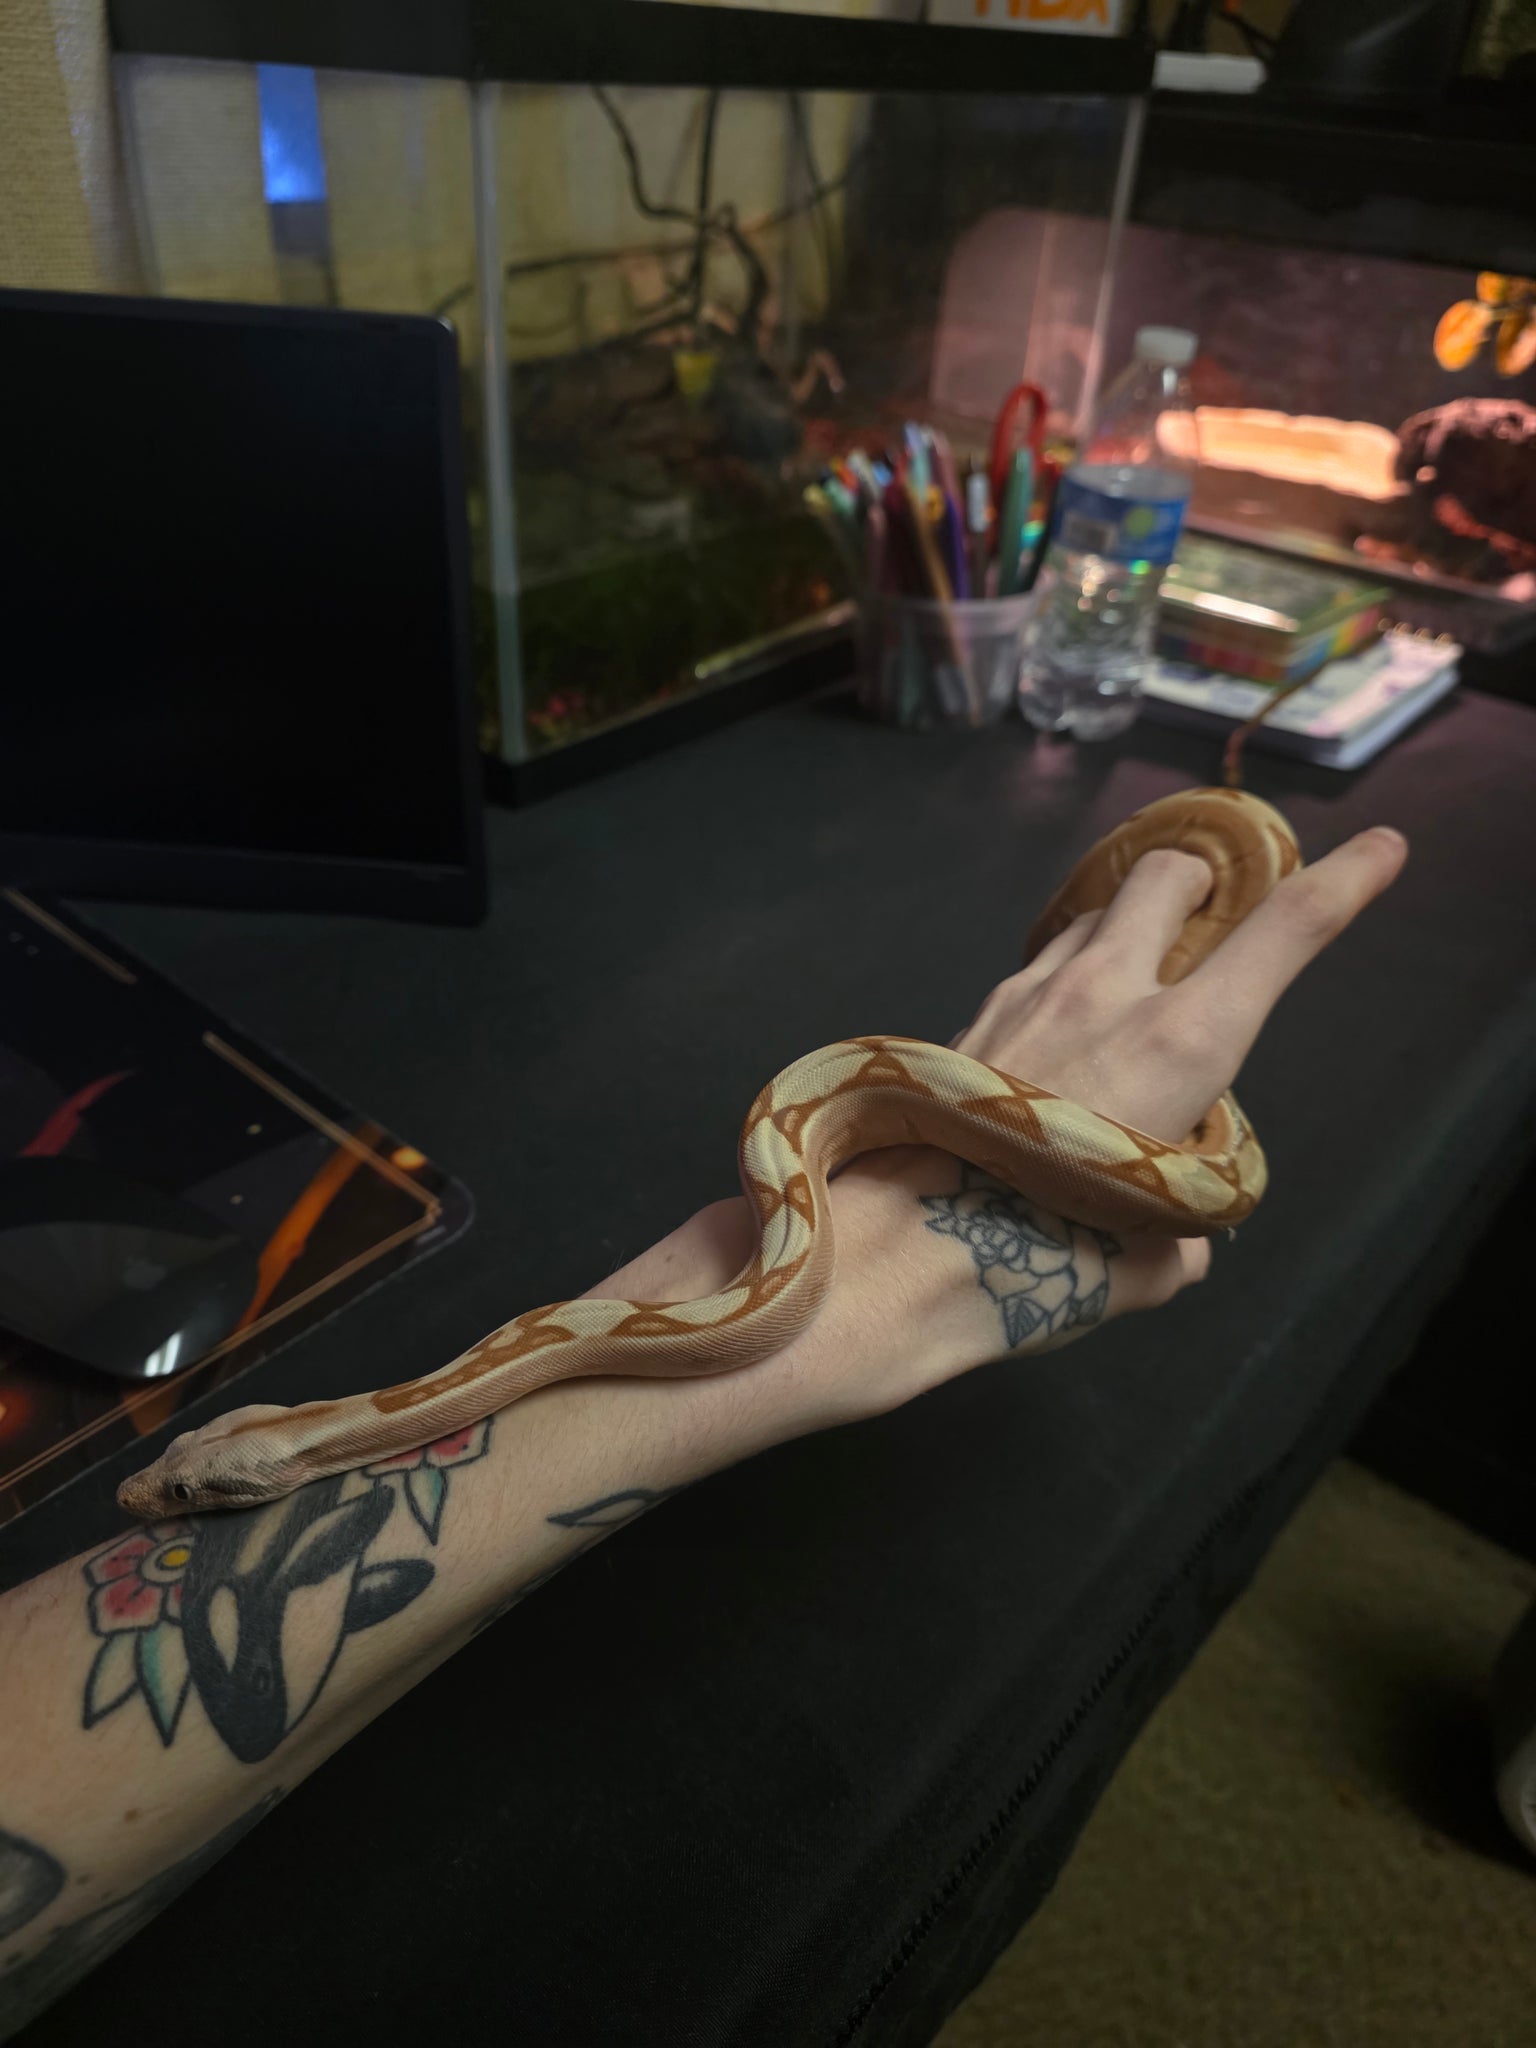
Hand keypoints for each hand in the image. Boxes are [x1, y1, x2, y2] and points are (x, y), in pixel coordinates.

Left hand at [942, 824, 1408, 1291]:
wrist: (909, 1243)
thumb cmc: (1048, 1253)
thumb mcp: (1154, 1260)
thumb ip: (1182, 1235)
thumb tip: (1172, 1241)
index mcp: (1184, 1040)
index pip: (1286, 932)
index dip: (1345, 882)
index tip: (1383, 849)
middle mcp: (1110, 991)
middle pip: (1167, 876)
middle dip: (1198, 880)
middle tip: (1206, 916)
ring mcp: (1032, 991)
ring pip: (1091, 915)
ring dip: (1121, 931)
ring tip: (1124, 988)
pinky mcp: (974, 1013)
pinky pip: (1034, 969)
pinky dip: (1060, 983)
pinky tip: (1052, 1040)